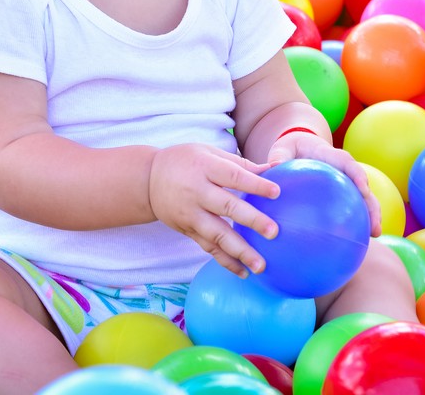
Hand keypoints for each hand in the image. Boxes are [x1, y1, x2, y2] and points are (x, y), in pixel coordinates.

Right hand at [148, 143, 280, 277]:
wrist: (147, 180)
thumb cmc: (185, 161)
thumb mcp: (208, 153)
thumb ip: (240, 163)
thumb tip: (275, 168)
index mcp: (205, 168)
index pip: (233, 176)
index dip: (255, 184)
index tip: (277, 192)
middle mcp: (197, 192)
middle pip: (227, 207)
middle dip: (251, 220)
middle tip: (273, 232)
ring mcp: (191, 214)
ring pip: (217, 234)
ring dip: (239, 251)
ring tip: (260, 265)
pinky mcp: (187, 230)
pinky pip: (208, 247)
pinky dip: (225, 261)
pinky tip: (243, 272)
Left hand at [266, 131, 382, 237]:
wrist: (300, 147)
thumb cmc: (291, 148)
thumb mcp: (284, 148)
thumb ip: (280, 155)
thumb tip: (273, 165)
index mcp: (330, 156)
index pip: (348, 163)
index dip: (358, 176)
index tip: (364, 191)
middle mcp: (343, 170)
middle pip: (364, 187)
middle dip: (372, 206)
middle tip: (375, 228)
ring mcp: (345, 183)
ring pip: (363, 201)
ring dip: (371, 217)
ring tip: (373, 236)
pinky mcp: (342, 195)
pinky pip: (350, 209)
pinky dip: (352, 223)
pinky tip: (350, 243)